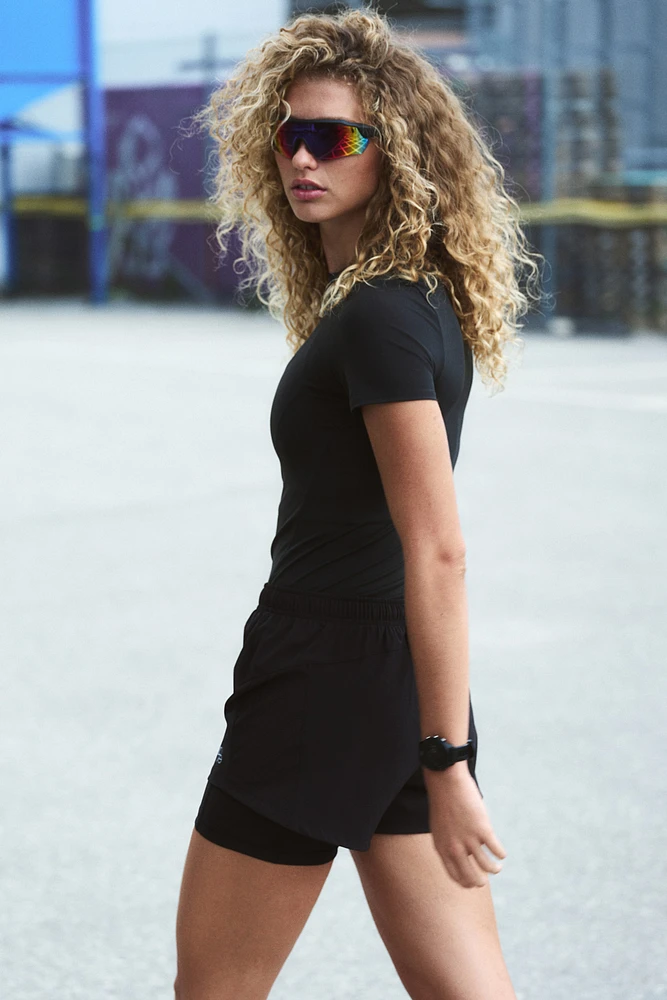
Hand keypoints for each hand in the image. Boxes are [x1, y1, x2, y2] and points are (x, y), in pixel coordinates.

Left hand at [425, 763, 506, 888]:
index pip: (455, 876)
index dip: (466, 882)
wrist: (446, 782)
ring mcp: (469, 840)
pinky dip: (501, 854)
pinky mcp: (483, 830)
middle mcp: (455, 848)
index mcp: (442, 848)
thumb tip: (463, 855)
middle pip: (471, 877)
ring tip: (498, 867)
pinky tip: (501, 852)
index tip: (472, 883)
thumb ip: (448, 843)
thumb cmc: (443, 802)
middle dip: (480, 881)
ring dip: (495, 869)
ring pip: (487, 867)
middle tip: (485, 880)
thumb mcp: (440, 827)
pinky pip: (496, 850)